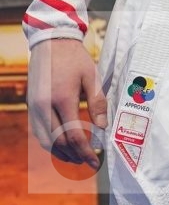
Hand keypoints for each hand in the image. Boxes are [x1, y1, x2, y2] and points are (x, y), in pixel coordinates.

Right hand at [27, 38, 104, 166]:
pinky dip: (50, 142)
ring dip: (60, 153)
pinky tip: (63, 145)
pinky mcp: (31, 106)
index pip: (74, 135)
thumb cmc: (74, 58)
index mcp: (62, 99)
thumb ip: (97, 103)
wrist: (50, 42)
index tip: (95, 160)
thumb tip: (102, 127)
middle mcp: (43, 107)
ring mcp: (34, 108)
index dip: (85, 151)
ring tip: (77, 157)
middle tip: (88, 162)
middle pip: (57, 142)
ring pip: (44, 141)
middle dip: (73, 156)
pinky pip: (38, 132)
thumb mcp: (92, 77)